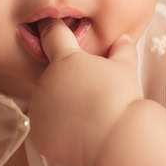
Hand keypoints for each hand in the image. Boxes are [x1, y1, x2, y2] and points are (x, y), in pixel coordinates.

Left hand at [27, 19, 144, 165]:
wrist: (117, 137)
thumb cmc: (122, 98)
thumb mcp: (125, 68)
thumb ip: (121, 50)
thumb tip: (124, 39)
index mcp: (64, 60)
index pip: (52, 36)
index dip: (53, 30)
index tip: (51, 28)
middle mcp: (45, 81)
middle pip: (52, 78)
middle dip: (66, 83)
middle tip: (89, 95)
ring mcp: (39, 110)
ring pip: (47, 105)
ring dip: (61, 108)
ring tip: (86, 118)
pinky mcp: (39, 135)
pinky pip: (47, 132)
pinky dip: (59, 133)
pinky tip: (79, 135)